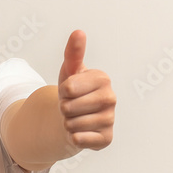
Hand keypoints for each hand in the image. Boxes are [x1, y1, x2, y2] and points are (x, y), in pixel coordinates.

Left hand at [57, 30, 115, 150]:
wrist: (75, 116)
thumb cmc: (73, 91)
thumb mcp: (70, 70)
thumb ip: (73, 52)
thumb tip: (79, 32)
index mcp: (103, 79)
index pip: (67, 89)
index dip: (62, 91)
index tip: (70, 90)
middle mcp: (111, 98)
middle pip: (68, 107)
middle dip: (63, 108)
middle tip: (72, 106)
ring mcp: (110, 119)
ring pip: (72, 125)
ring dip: (67, 123)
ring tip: (76, 118)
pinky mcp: (106, 138)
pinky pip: (79, 140)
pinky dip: (74, 138)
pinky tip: (81, 132)